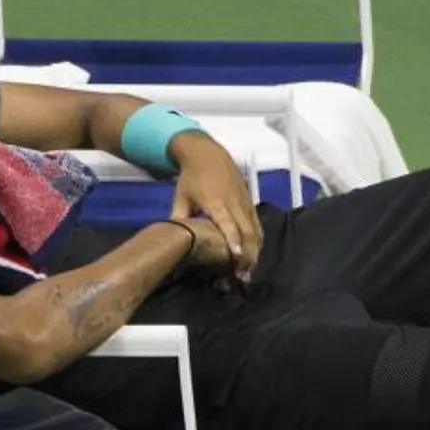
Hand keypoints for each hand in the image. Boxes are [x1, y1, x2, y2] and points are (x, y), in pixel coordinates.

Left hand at [168, 133, 261, 282]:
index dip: (233, 240)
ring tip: (249, 271)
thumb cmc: (191, 178)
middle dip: (248, 255)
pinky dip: (258, 242)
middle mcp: (234, 203)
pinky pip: (258, 226)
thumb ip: (180, 219)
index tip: (237, 256)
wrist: (208, 154)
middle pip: (247, 231)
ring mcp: (245, 203)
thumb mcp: (180, 198)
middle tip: (242, 276)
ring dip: (255, 252)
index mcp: (216, 201)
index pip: (228, 223)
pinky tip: (254, 256)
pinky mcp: (250, 203)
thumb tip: (171, 241)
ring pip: (256, 230)